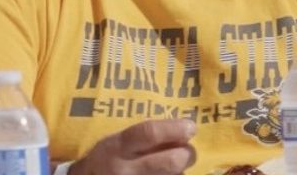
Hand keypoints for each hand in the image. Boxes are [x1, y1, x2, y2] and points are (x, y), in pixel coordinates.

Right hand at [69, 119, 196, 174]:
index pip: (149, 133)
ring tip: (174, 167)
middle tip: (188, 151)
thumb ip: (145, 136)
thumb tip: (181, 130)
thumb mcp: (117, 141)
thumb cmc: (106, 158)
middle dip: (187, 154)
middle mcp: (126, 170)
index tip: (190, 126)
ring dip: (180, 172)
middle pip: (170, 162)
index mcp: (118, 147)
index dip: (174, 129)